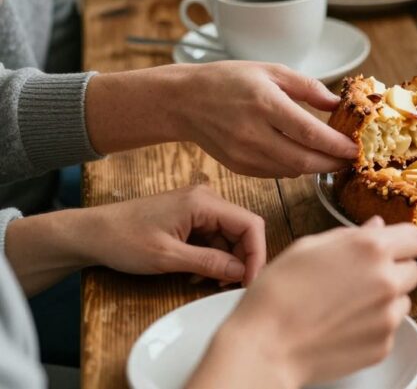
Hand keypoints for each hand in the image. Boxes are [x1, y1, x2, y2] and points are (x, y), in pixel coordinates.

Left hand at [5, 185, 266, 294]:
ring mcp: (197, 207)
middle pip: (242, 230)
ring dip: (225, 261)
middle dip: (241, 260)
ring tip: (209, 283)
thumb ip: (209, 263)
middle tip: (232, 288)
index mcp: (203, 202)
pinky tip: (198, 274)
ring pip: (229, 236)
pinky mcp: (189, 217)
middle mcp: (205, 199)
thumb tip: (241, 273)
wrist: (89, 234)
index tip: (249, 281)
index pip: (250, 225)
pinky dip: (211, 257)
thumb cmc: (122, 240)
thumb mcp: (168, 258)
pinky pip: (213, 238)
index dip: (256, 254)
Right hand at [169, 62, 356, 177]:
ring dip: (317, 167)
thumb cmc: (228, 81)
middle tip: (351, 159)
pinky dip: (296, 168)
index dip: (337, 144)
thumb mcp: (271, 70)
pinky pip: (277, 174)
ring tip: (333, 157)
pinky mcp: (240, 167)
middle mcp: (253, 134)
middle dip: (333, 163)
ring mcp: (245, 155)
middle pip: (305, 161)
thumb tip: (337, 104)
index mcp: (264, 104)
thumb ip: (308, 87)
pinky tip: (305, 157)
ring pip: (293, 171)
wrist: (184, 101)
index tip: (356, 147)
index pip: (309, 133)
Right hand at [188, 218, 416, 387]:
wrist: (266, 346)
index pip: (415, 238)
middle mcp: (387, 280)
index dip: (401, 243)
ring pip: (403, 301)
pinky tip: (344, 326)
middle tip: (361, 279)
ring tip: (347, 306)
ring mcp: (388, 316)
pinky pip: (389, 329)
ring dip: (386, 301)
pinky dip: (374, 328)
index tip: (390, 249)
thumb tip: (377, 226)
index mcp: (371, 248)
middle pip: (413, 270)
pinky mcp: (383, 346)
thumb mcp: (308, 247)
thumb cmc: (279, 293)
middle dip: (393, 271)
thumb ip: (351, 236)